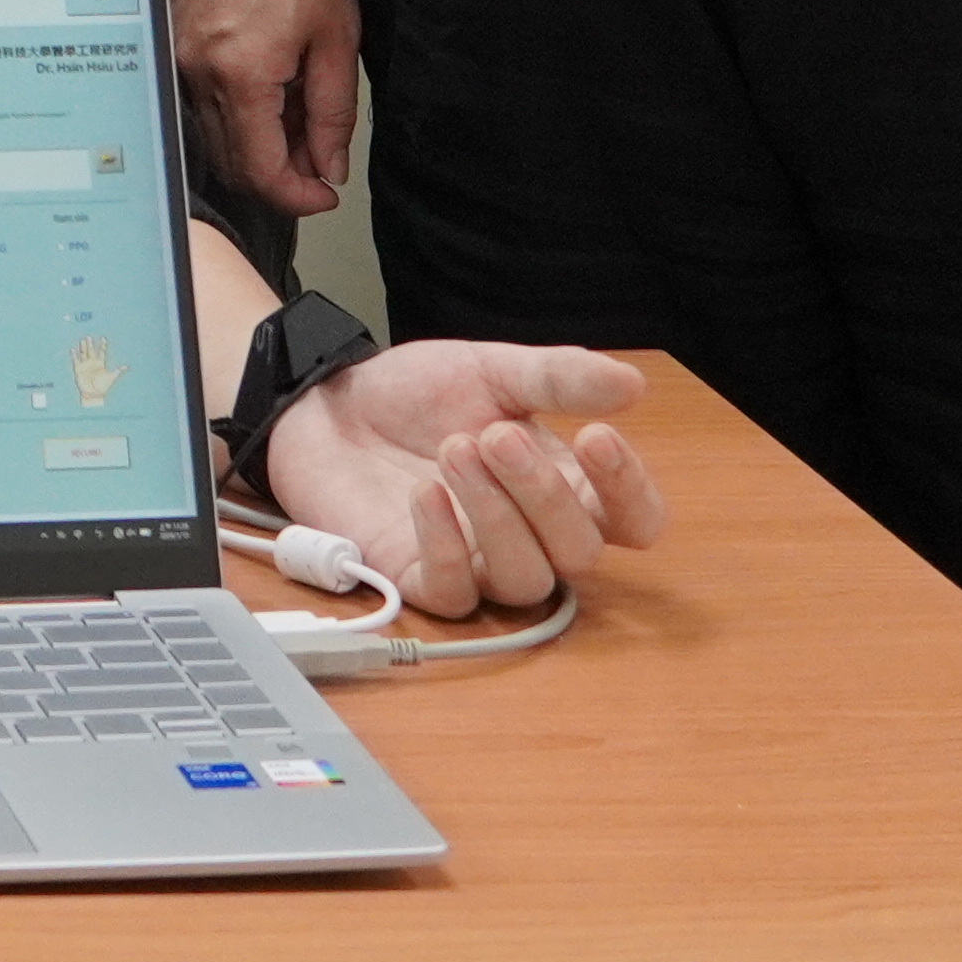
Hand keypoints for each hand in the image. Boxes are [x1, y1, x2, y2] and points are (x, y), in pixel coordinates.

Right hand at [175, 0, 357, 214]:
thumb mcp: (337, 33)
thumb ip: (332, 110)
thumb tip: (329, 163)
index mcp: (240, 77)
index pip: (262, 173)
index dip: (300, 197)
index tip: (327, 193)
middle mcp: (197, 74)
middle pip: (232, 163)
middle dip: (281, 175)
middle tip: (322, 161)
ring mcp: (179, 55)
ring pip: (217, 134)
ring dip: (260, 143)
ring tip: (304, 115)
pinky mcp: (175, 36)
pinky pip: (204, 99)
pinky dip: (240, 111)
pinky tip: (274, 87)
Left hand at [256, 341, 665, 619]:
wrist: (329, 402)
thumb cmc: (417, 394)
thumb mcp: (491, 369)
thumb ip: (558, 378)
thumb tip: (632, 384)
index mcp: (562, 485)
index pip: (633, 520)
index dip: (629, 492)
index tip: (597, 436)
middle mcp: (529, 534)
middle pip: (578, 554)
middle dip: (545, 495)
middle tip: (497, 435)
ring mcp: (476, 563)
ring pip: (523, 580)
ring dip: (495, 514)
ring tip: (454, 449)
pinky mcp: (419, 579)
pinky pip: (453, 592)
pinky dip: (445, 544)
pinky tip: (427, 494)